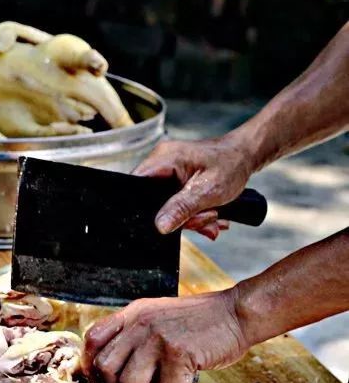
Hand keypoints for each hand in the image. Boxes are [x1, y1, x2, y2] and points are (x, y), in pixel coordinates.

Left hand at [83, 289, 249, 382]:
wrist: (236, 313)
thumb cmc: (200, 322)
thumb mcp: (156, 316)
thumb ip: (132, 334)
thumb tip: (104, 366)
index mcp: (133, 314)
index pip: (92, 339)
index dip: (90, 364)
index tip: (102, 378)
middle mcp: (140, 324)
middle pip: (104, 367)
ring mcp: (157, 337)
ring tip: (166, 378)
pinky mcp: (177, 352)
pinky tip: (187, 373)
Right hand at [133, 134, 254, 239]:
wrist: (246, 156)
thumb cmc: (232, 164)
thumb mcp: (207, 191)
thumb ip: (181, 209)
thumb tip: (160, 226)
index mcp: (163, 159)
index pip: (136, 187)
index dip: (145, 208)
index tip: (168, 220)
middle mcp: (161, 163)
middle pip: (151, 202)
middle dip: (178, 218)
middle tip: (203, 218)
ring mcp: (167, 171)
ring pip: (164, 207)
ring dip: (189, 219)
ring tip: (211, 216)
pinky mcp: (174, 180)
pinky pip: (173, 204)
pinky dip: (190, 214)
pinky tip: (207, 214)